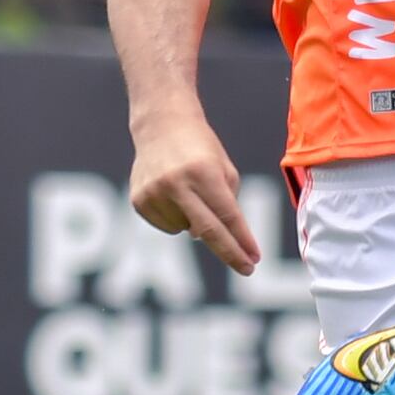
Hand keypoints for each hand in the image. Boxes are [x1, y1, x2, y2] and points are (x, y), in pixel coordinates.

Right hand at [125, 111, 259, 276]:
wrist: (161, 125)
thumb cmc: (201, 149)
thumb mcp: (224, 169)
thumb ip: (226, 204)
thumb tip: (206, 239)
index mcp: (203, 172)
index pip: (228, 215)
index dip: (243, 240)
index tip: (255, 258)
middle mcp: (176, 183)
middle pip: (208, 231)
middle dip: (230, 253)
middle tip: (247, 269)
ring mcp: (154, 193)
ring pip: (185, 230)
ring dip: (195, 223)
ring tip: (191, 193)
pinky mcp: (139, 200)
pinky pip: (167, 226)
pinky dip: (177, 219)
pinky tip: (174, 196)